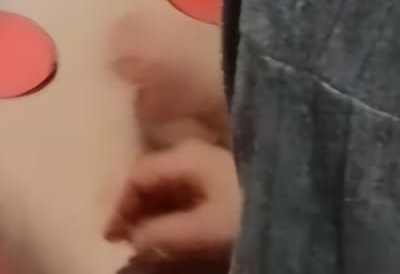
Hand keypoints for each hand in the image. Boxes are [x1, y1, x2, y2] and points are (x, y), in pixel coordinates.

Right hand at [106, 139, 240, 262]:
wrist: (290, 212)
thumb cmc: (244, 213)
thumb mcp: (206, 226)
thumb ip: (164, 232)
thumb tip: (132, 240)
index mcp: (186, 157)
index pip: (137, 175)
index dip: (118, 204)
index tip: (108, 236)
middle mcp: (192, 158)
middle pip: (149, 182)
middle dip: (131, 211)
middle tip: (118, 239)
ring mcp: (206, 172)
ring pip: (165, 193)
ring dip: (148, 218)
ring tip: (139, 243)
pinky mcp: (220, 190)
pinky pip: (182, 201)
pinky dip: (167, 219)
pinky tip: (165, 237)